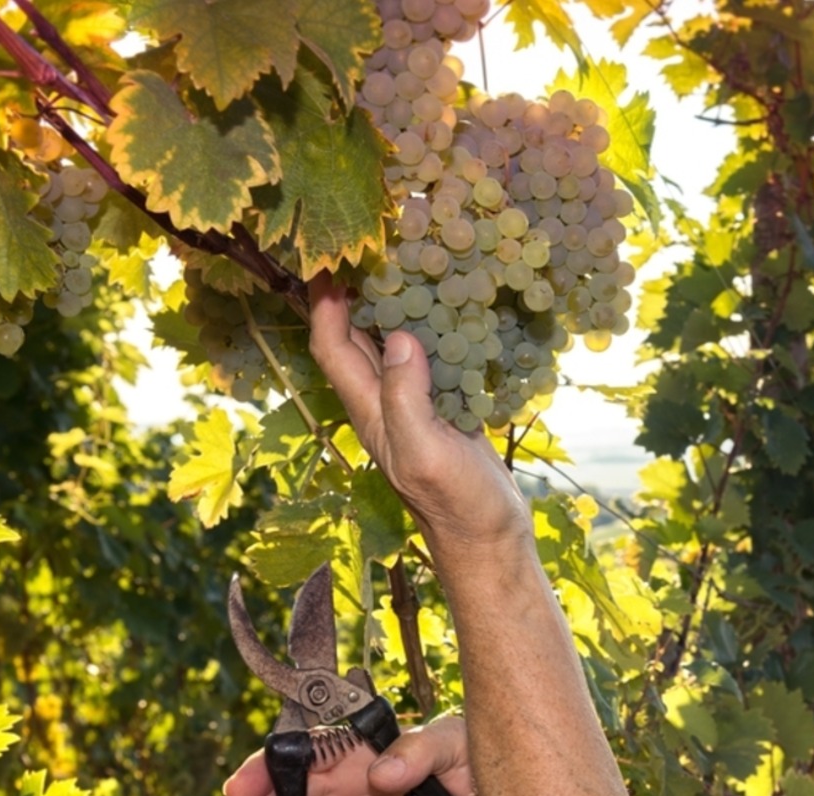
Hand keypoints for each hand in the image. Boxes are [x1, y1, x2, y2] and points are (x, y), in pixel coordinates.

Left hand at [305, 272, 531, 555]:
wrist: (490, 537)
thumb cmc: (454, 502)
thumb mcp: (426, 452)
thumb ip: (407, 398)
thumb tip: (400, 337)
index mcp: (370, 408)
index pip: (331, 346)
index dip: (323, 304)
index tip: (329, 259)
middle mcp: (385, 400)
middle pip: (357, 335)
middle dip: (357, 290)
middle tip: (375, 241)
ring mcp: (416, 402)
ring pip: (396, 340)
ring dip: (399, 302)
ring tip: (415, 258)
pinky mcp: (447, 404)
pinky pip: (434, 354)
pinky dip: (438, 325)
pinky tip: (458, 302)